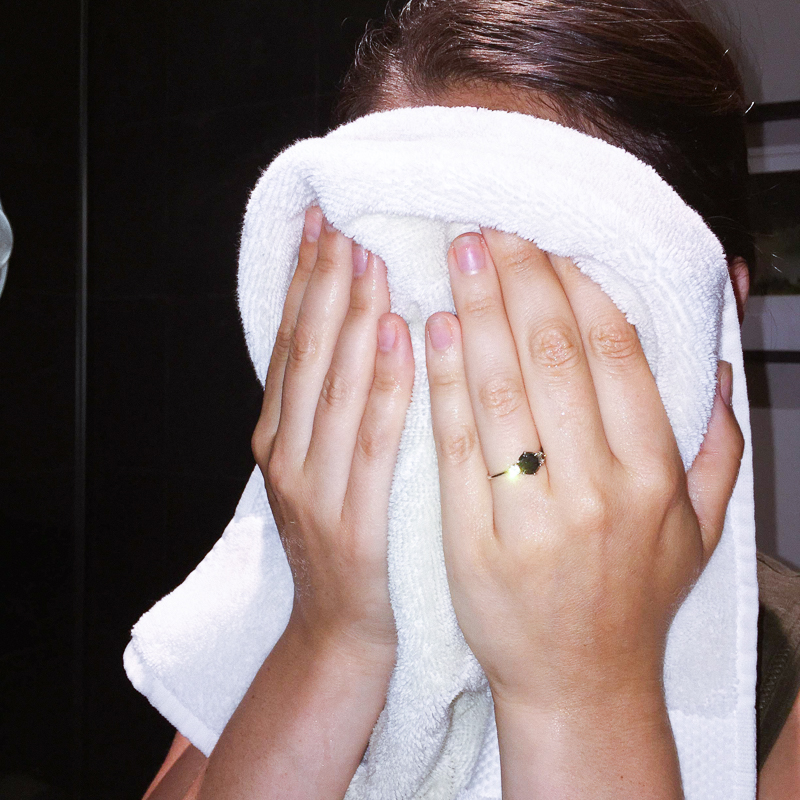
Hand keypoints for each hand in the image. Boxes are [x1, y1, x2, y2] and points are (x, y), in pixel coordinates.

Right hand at [251, 207, 413, 657]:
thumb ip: (334, 405)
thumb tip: (365, 326)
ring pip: (333, 385)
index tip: (323, 222)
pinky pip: (372, 440)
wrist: (341, 633)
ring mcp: (312, 488)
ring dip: (352, 316)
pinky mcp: (350, 521)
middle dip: (325, 281)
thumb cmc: (346, 542)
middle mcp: (285, 453)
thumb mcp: (324, 468)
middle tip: (347, 218)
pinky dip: (385, 384)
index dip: (304, 279)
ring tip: (371, 255)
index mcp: (277, 435)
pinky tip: (403, 336)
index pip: (292, 342)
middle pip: (307, 351)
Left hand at [425, 230, 742, 796]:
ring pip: (500, 391)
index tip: (552, 240)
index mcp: (653, 478)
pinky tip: (430, 330)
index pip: (615, 354)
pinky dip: (443, 381)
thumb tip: (721, 359)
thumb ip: (719, 443)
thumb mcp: (700, 529)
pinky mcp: (473, 541)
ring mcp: (532, 518)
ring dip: (477, 312)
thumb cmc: (634, 599)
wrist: (579, 684)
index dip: (580, 287)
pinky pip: (456, 445)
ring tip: (456, 257)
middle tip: (491, 225)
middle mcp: (597, 492)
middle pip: (553, 358)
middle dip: (521, 279)